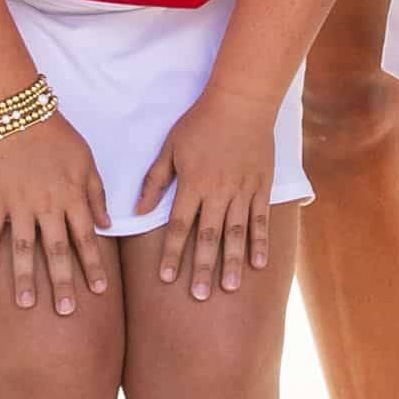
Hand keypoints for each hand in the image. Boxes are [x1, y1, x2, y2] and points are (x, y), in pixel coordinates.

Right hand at [0, 107, 112, 318]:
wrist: (18, 112)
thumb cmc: (57, 135)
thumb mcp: (87, 160)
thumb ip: (96, 194)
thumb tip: (108, 226)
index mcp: (72, 196)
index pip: (86, 238)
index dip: (93, 266)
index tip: (99, 291)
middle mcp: (47, 206)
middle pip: (57, 250)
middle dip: (63, 282)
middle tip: (67, 311)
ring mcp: (19, 204)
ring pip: (23, 248)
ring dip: (25, 277)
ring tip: (27, 304)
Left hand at [134, 87, 280, 302]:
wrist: (241, 102)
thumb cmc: (200, 123)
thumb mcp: (169, 147)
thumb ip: (154, 181)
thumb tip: (136, 211)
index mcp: (192, 184)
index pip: (178, 226)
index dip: (172, 253)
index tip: (166, 278)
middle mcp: (218, 192)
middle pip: (208, 236)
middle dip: (203, 267)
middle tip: (200, 296)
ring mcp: (243, 190)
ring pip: (236, 232)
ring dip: (231, 261)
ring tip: (228, 287)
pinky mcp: (262, 186)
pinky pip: (260, 219)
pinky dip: (260, 242)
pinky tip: (258, 264)